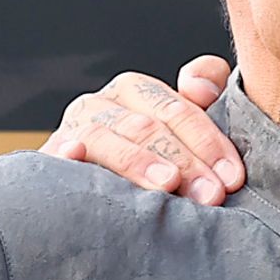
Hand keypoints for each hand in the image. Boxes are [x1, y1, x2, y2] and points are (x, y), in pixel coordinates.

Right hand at [39, 55, 242, 204]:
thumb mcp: (184, 127)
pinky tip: (76, 158)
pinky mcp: (48, 159)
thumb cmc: (154, 159)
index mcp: (136, 91)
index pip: (179, 110)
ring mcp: (71, 130)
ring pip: (107, 138)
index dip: (209, 142)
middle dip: (185, 162)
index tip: (232, 178)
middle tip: (211, 194)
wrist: (93, 194)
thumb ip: (204, 92)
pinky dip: (67, 156)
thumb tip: (199, 85)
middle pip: (147, 127)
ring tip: (167, 184)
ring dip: (138, 161)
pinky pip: (56, 155)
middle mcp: (102, 105)